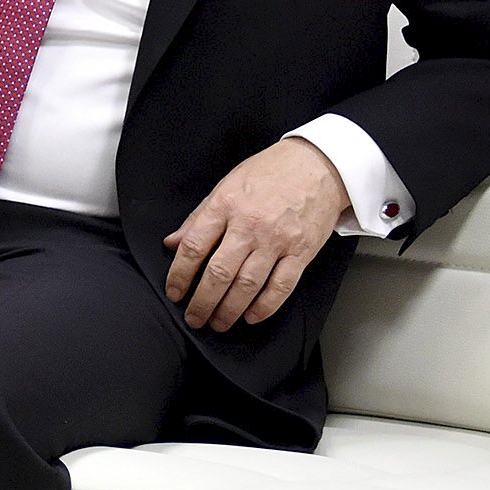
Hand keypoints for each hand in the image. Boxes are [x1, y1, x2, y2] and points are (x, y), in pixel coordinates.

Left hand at [163, 136, 351, 331]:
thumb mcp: (225, 186)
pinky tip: (250, 316)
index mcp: (225, 206)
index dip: (179, 275)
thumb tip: (171, 243)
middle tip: (194, 318)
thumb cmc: (268, 173)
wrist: (317, 166)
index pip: (193, 247)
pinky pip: (281, 286)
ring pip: (248, 285)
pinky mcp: (302, 252)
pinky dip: (264, 307)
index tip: (174, 292)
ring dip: (229, 309)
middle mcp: (249, 226)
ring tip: (218, 323)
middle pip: (219, 272)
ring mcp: (277, 241)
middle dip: (202, 301)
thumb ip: (198, 218)